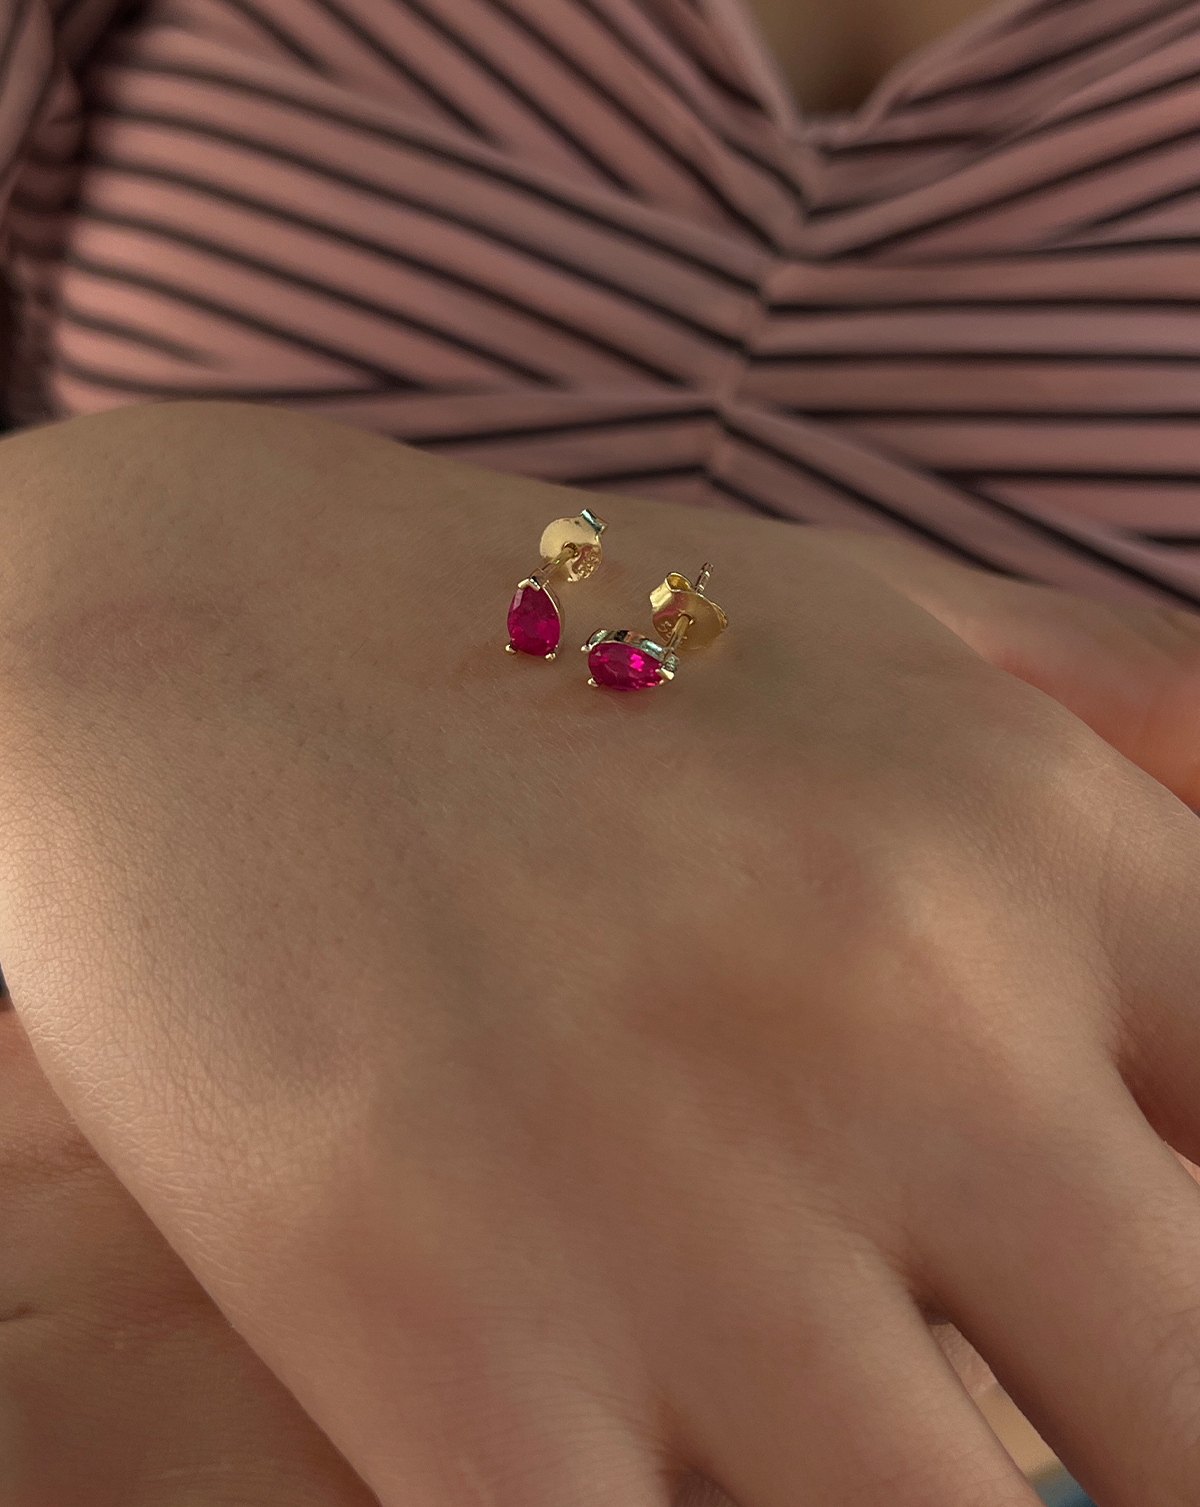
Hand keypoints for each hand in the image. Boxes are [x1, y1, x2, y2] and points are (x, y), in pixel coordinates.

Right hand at [0, 402, 1198, 1506]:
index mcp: (1042, 850)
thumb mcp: (880, 613)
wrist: (176, 615)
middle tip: (1047, 1426)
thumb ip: (1142, 708)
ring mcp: (692, 1197)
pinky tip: (646, 1483)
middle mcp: (918, 1015)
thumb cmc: (550, 624)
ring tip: (818, 1446)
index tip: (1150, 1317)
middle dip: (1145, 1447)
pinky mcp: (459, 1339)